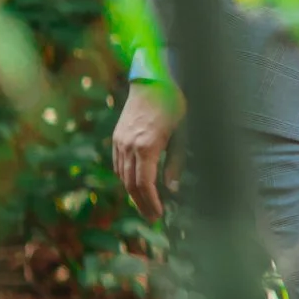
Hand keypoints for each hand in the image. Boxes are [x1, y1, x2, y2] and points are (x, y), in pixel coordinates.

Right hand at [112, 80, 185, 220]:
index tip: (158, 214)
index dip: (151, 202)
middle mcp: (129, 146)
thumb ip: (176, 162)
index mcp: (147, 146)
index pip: (144, 183)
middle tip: (153, 217)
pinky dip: (127, 178)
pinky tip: (136, 185)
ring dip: (133, 193)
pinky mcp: (117, 137)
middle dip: (142, 203)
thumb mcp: (182, 134)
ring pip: (122, 176)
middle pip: (131, 184)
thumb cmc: (173, 105)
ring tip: (146, 205)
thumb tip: (172, 188)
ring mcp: (120, 141)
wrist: (152, 81)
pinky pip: (119, 164)